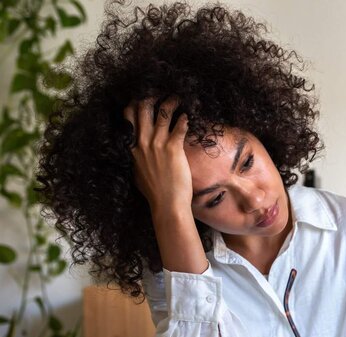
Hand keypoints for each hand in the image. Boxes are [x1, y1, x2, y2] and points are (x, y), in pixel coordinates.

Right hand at [123, 96, 190, 213]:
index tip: (141, 98)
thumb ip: (136, 158)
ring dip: (170, 103)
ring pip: (162, 114)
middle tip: (159, 92)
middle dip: (151, 97)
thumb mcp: (137, 172)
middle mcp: (142, 143)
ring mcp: (157, 145)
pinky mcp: (173, 148)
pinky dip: (183, 120)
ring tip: (176, 98)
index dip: (134, 105)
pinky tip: (186, 117)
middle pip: (143, 110)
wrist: (166, 203)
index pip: (128, 117)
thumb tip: (137, 152)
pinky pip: (179, 127)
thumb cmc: (153, 192)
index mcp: (131, 148)